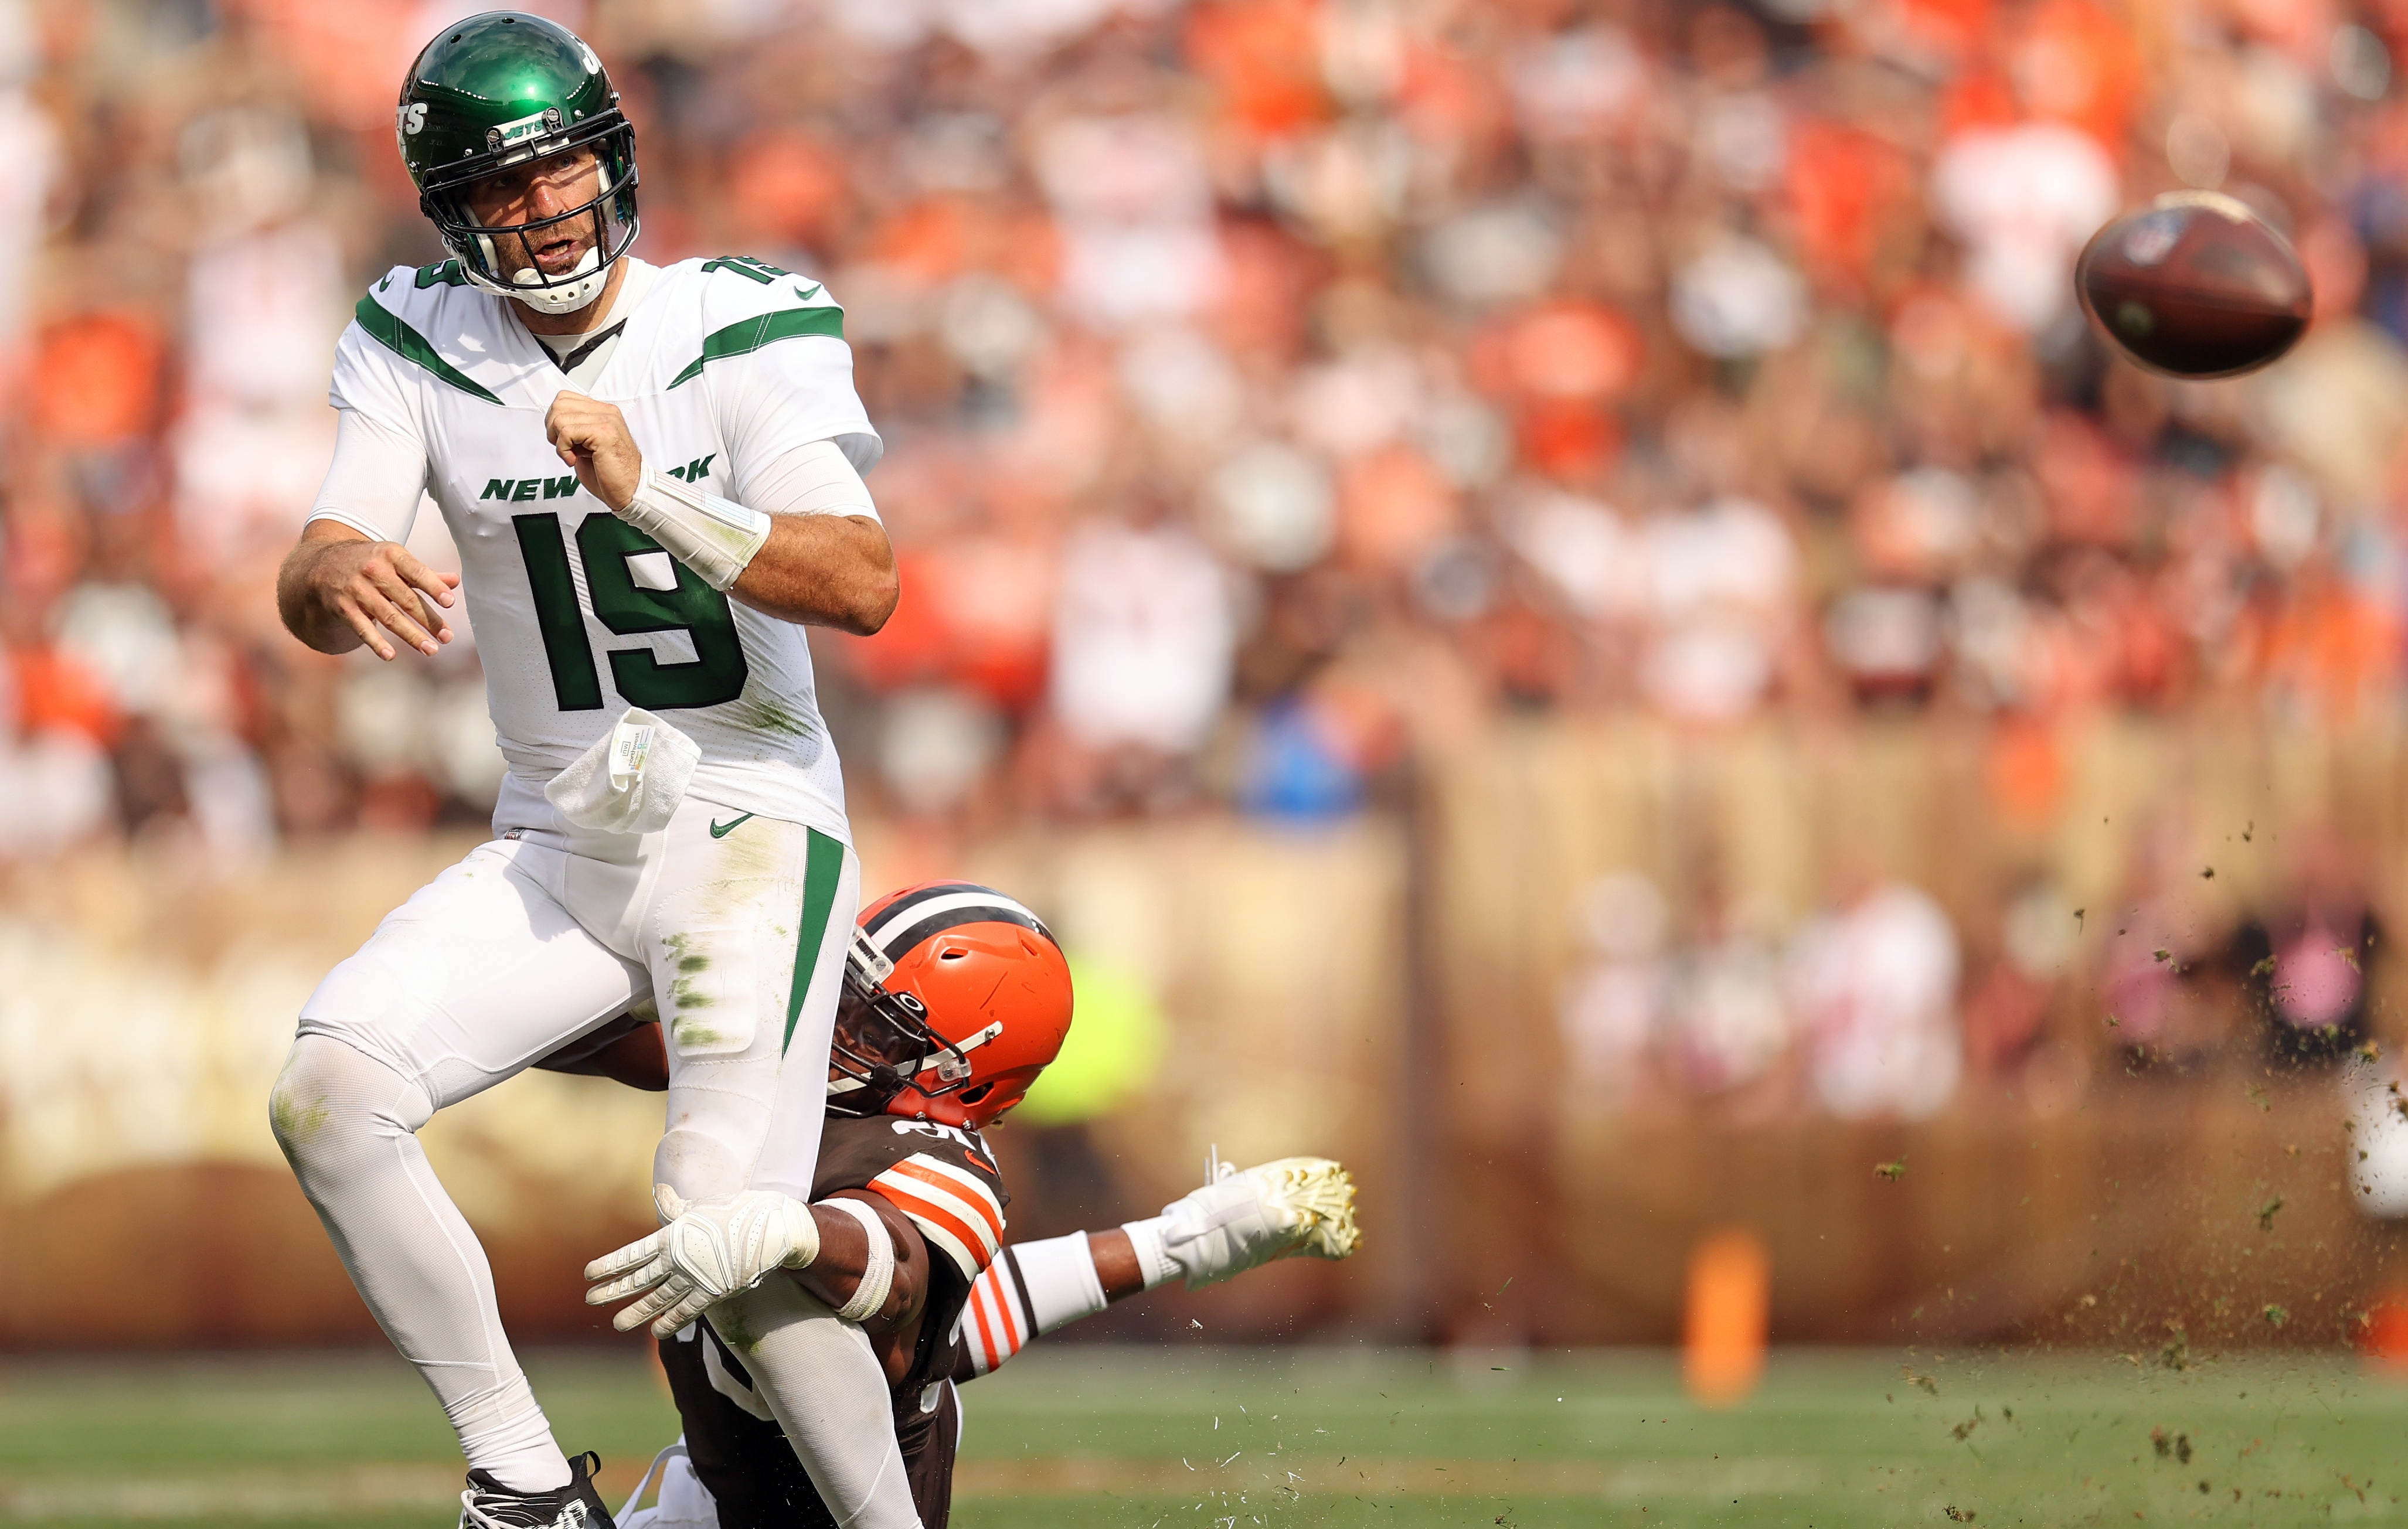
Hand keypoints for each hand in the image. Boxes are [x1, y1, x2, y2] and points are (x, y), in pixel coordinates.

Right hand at [297, 537, 456, 659]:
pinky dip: (375, 642)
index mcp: (391, 555)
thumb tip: (455, 582)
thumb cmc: (371, 563)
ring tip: (431, 649)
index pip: (416, 572)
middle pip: (406, 600)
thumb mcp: (395, 560)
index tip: (450, 602)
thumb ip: (424, 574)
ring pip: (388, 616)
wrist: (322, 565)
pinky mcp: (343, 607)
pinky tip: (390, 655)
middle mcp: (374, 571)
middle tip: (448, 637)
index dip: (433, 587)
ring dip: (411, 635)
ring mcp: (357, 590)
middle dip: (429, 620)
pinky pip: (362, 627)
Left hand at [545, 390, 643, 510]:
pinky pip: (567, 432)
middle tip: (565, 447)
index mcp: (603, 413)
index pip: (565, 399)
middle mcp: (606, 413)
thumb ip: (575, 430)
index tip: (563, 440)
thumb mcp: (588, 445)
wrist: (631, 491)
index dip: (555, 420)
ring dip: (559, 442)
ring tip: (572, 455)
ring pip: (560, 418)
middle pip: (559, 404)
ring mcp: (606, 421)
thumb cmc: (611, 475)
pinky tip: (575, 460)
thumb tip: (554, 424)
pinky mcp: (603, 433)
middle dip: (553, 429)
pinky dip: (563, 450)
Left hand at [584, 1185, 821, 1338]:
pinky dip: (671, 1322)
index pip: (632, 1253)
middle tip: (591, 1300)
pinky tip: (657, 1332)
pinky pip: (687, 1311)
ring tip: (618, 1324)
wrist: (770, 1227)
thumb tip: (661, 1192)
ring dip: (636, 1312)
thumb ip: (678, 1208)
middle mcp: (677, 1259)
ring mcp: (694, 1278)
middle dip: (613, 1290)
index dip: (609, 1264)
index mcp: (671, 1236)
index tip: (588, 1274)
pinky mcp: (713, 1292)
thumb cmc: (736, 1211)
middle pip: (639, 1278)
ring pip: (658, 1299)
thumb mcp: (702, 1206)